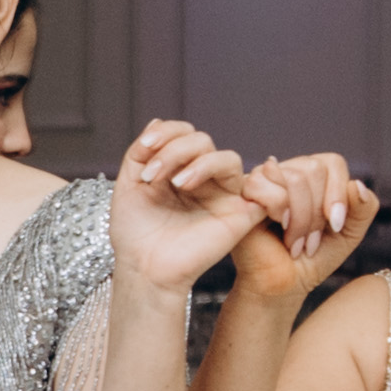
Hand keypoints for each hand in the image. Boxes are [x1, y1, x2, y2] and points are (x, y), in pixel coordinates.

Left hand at [109, 120, 259, 295]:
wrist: (143, 269)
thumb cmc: (135, 233)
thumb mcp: (129, 183)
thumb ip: (141, 151)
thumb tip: (158, 121)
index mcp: (179, 170)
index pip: (184, 134)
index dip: (167, 133)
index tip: (144, 149)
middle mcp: (203, 180)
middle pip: (203, 141)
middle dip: (175, 150)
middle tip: (152, 177)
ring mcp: (222, 196)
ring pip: (227, 157)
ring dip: (198, 161)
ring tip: (175, 184)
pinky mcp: (241, 215)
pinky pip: (260, 188)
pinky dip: (239, 179)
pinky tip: (194, 187)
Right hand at [224, 154, 378, 299]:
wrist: (284, 287)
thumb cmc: (313, 259)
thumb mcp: (349, 233)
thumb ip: (364, 207)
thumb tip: (358, 184)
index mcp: (312, 174)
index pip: (332, 162)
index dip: (338, 194)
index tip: (335, 226)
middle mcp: (286, 170)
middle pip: (314, 169)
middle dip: (318, 213)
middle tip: (310, 241)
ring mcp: (263, 179)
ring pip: (294, 179)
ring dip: (301, 219)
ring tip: (295, 242)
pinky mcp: (243, 193)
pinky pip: (269, 188)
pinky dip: (280, 214)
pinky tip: (278, 231)